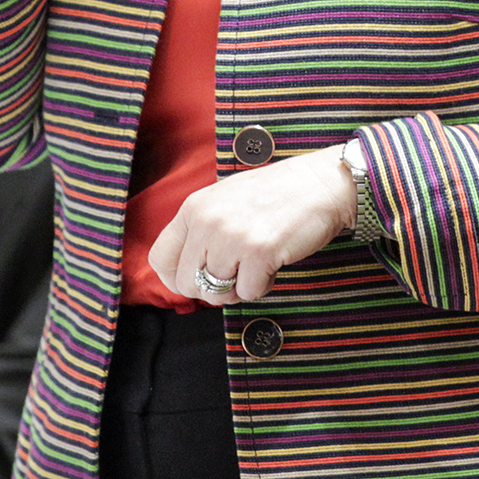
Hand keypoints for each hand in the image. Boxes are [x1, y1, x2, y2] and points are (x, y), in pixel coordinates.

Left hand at [150, 146, 356, 302]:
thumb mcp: (224, 201)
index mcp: (194, 207)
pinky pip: (248, 293)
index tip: (194, 280)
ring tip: (255, 267)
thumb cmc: (275, 194)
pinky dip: (262, 287)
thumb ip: (201, 230)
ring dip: (238, 288)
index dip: (175, 278)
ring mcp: (232, 238)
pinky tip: (272, 265)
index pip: (160, 258)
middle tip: (234, 277)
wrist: (319, 184)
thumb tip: (183, 271)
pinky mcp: (259, 253)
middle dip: (210, 289)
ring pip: (216, 293)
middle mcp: (207, 222)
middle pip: (186, 283)